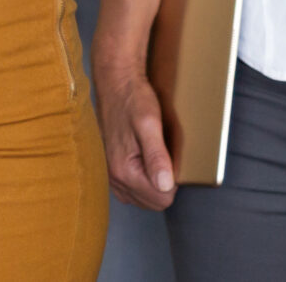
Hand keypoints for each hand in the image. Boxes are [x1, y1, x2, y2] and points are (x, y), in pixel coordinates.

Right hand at [93, 53, 178, 210]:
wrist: (115, 82)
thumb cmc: (133, 99)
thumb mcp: (149, 123)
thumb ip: (157, 156)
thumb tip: (165, 185)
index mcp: (123, 169)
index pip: (162, 198)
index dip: (174, 181)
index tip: (172, 157)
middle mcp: (114, 177)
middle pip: (153, 202)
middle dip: (164, 184)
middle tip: (165, 155)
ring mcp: (111, 174)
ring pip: (143, 199)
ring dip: (154, 183)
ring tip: (156, 156)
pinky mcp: (112, 168)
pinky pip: (133, 190)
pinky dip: (144, 181)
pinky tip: (147, 160)